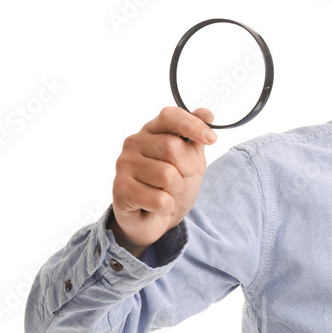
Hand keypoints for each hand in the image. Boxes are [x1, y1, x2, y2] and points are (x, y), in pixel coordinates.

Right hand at [109, 107, 215, 256]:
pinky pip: (159, 199)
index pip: (171, 116)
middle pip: (173, 148)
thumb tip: (206, 113)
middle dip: (188, 168)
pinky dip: (166, 207)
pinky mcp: (120, 188)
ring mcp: (124, 164)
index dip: (193, 125)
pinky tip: (157, 206)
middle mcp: (134, 142)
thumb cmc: (172, 186)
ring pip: (167, 175)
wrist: (154, 219)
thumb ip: (196, 138)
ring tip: (165, 192)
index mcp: (153, 130)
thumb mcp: (191, 161)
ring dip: (175, 190)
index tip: (211, 139)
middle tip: (182, 178)